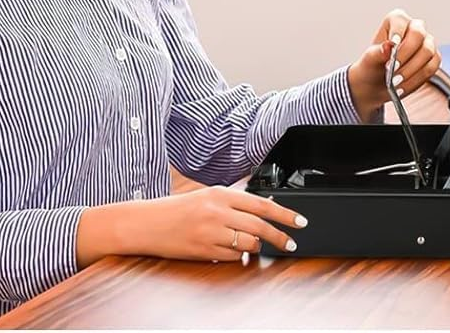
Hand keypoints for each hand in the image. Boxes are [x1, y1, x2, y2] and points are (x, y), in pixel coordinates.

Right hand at [132, 184, 305, 261]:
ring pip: (249, 243)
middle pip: (260, 225)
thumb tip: (261, 208)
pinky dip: (239, 255)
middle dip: (280, 237)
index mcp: (218, 193)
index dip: (284, 213)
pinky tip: (232, 250)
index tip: (300, 221)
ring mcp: (212, 231)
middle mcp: (217, 211)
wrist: (148, 223)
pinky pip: (235, 257)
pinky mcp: (207, 249)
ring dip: (256, 246)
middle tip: (290, 243)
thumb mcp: (205, 197)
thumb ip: (231, 203)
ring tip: (253, 245)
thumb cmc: (176, 209)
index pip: (260, 203)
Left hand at [348, 9, 439, 117]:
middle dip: (406, 53)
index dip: (398, 31)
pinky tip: (404, 87)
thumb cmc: (373, 64)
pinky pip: (431, 67)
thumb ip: (377, 52)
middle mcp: (414, 27)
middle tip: (393, 69)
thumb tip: (388, 46)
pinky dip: (417, 79)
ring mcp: (427, 43)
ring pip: (427, 52)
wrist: (379, 82)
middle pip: (418, 34)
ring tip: (396, 82)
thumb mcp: (369, 59)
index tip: (393, 44)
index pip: (400, 20)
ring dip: (411, 69)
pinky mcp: (434, 59)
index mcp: (396, 20)